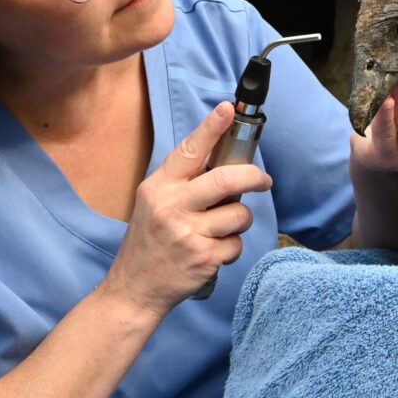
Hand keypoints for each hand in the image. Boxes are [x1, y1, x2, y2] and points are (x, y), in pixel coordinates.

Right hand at [102, 102, 272, 316]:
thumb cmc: (149, 241)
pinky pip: (237, 243)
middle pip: (226, 179)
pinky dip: (232, 247)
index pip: (189, 150)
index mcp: (160, 187)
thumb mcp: (153, 202)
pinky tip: (213, 252)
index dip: (211, 128)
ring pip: (239, 214)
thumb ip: (183, 182)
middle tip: (263, 180)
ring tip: (223, 228)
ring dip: (240, 220)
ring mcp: (189, 234)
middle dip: (253, 177)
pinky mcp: (204, 258)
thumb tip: (223, 159)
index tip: (227, 109)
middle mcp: (172, 207)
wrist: (133, 289)